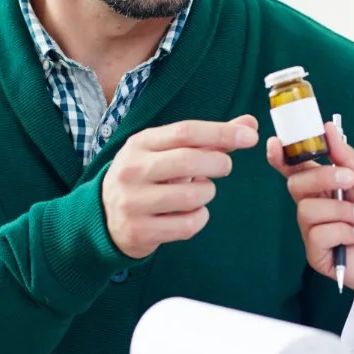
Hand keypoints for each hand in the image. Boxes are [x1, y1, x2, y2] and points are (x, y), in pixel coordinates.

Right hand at [104, 115, 259, 259]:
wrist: (104, 217)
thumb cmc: (147, 178)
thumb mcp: (167, 152)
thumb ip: (208, 139)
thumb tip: (249, 123)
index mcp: (140, 144)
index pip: (185, 132)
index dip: (222, 132)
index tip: (250, 136)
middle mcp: (132, 170)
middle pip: (189, 161)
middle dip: (219, 163)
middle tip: (224, 167)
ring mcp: (132, 202)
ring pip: (192, 196)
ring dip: (208, 193)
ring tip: (201, 192)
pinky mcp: (139, 231)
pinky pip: (187, 225)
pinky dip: (200, 218)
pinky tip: (192, 213)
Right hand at [267, 118, 353, 296]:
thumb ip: (348, 157)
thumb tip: (326, 128)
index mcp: (327, 185)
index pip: (296, 168)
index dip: (281, 156)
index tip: (276, 143)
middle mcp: (318, 207)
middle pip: (295, 184)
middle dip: (321, 177)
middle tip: (350, 180)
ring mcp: (316, 232)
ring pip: (306, 210)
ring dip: (339, 210)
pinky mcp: (320, 256)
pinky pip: (316, 236)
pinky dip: (341, 232)